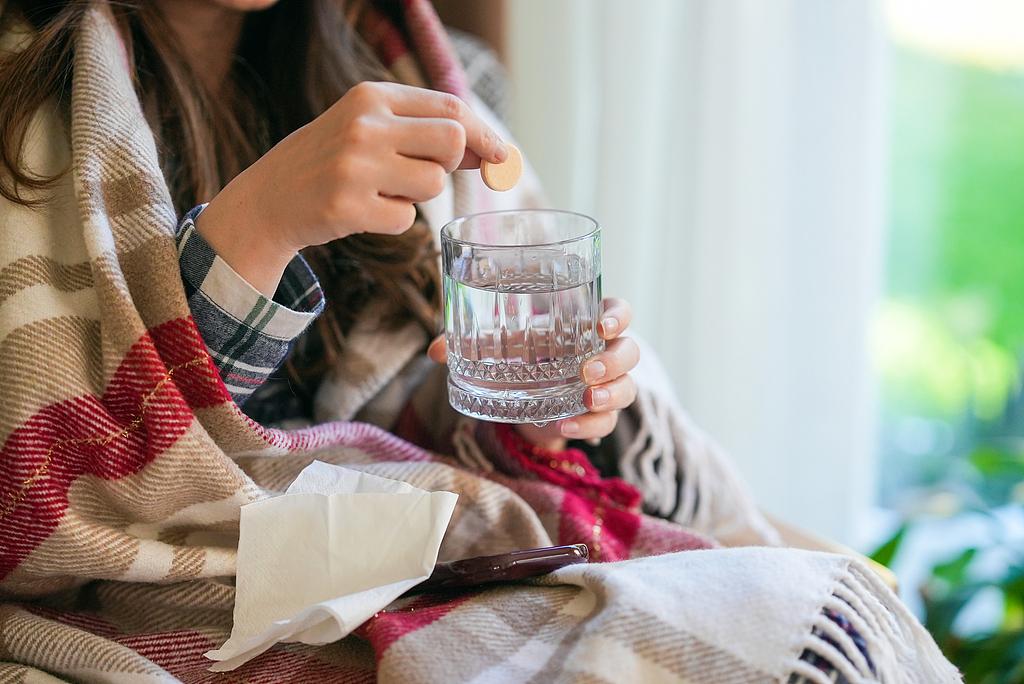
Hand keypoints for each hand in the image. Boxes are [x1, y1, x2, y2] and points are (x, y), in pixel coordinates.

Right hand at [197, 81, 506, 294]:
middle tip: (422, 174)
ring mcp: (354, 166)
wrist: (268, 199)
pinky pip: (407, 219)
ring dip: (418, 195)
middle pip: (451, 140)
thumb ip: (423, 133)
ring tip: (381, 190)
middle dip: (450, 163)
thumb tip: (487, 151)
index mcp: (371, 97)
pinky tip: (363, 211)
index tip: (501, 156)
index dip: (483, 134)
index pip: (451, 107)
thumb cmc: (330, 163)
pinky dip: (394, 221)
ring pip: (433, 183)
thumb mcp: (370, 130)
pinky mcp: (347, 207)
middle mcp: (363, 125)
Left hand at [428, 298, 637, 450]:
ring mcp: (605, 386)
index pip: (618, 312)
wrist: (523, 400)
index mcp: (585, 325)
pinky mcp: (598, 416)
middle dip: (614, 361)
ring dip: (611, 393)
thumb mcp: (497, 347)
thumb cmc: (518, 357)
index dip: (616, 317)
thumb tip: (435, 350)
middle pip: (630, 351)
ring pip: (628, 387)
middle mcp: (602, 353)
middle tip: (587, 370)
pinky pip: (607, 422)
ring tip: (587, 398)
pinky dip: (589, 425)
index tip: (600, 325)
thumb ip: (467, 344)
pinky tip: (566, 425)